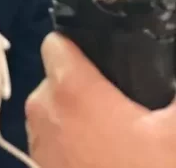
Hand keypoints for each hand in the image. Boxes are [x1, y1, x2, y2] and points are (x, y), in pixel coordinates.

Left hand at [25, 33, 175, 167]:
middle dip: (89, 82)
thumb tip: (172, 61)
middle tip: (124, 99)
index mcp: (68, 88)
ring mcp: (35, 138)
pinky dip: (73, 136)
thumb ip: (175, 91)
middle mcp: (41, 108)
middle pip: (60, 76)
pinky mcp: (36, 161)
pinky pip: (53, 134)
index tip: (106, 53)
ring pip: (56, 106)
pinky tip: (104, 150)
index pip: (57, 42)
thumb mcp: (173, 131)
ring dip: (81, 112)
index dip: (81, 41)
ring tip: (117, 129)